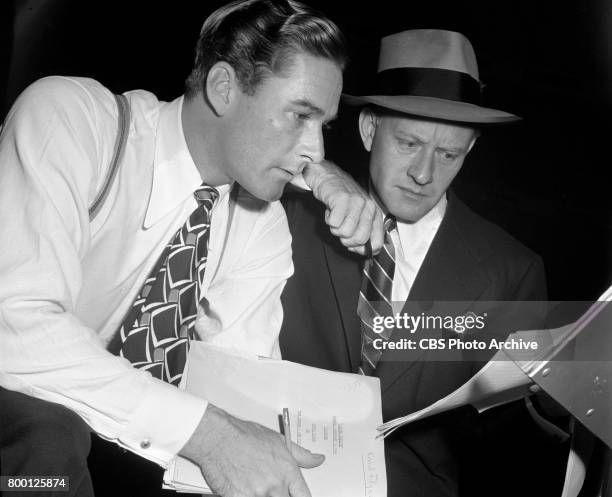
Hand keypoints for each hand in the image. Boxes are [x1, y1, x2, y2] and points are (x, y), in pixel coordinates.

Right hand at [180, 404, 323, 496]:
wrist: (218, 438)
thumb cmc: (245, 436)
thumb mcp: (279, 441)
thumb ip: (301, 455)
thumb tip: (318, 459)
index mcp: (287, 471)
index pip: (304, 496)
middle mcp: (275, 485)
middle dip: (280, 495)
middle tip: (270, 487)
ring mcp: (257, 494)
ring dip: (262, 495)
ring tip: (253, 482)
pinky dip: (246, 496)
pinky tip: (242, 487)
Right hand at [303, 160, 382, 254]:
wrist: (328, 176)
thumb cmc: (342, 200)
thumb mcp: (357, 217)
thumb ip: (363, 233)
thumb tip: (365, 252)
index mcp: (375, 214)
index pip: (377, 243)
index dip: (362, 249)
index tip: (352, 244)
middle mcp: (369, 207)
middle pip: (359, 239)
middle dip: (345, 238)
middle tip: (340, 227)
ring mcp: (357, 202)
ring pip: (345, 232)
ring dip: (335, 228)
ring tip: (336, 215)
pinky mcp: (342, 199)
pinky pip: (335, 223)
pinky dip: (329, 220)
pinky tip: (331, 210)